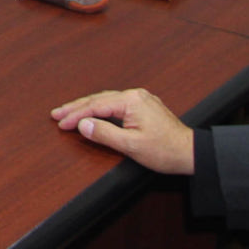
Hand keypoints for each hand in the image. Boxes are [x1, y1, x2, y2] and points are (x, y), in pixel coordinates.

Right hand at [50, 88, 194, 173]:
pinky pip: (116, 103)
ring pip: (106, 100)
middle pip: (98, 99)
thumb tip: (83, 125)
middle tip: (56, 113)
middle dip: (76, 107)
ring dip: (87, 107)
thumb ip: (104, 134)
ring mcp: (140, 99)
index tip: (61, 122)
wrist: (192, 153)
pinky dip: (101, 108)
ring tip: (69, 112)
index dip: (76, 115)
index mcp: (131, 101)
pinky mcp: (144, 106)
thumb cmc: (165, 151)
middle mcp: (135, 95)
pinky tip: (93, 112)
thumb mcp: (131, 146)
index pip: (95, 106)